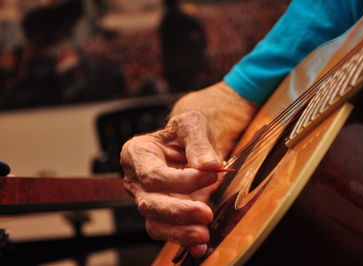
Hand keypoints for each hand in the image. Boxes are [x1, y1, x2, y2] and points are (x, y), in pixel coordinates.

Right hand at [121, 110, 222, 256]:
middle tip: (205, 213)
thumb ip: (198, 142)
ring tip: (204, 234)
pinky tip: (199, 246)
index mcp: (138, 153)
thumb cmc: (185, 132)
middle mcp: (137, 179)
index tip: (210, 176)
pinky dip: (183, 241)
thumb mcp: (192, 124)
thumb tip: (209, 165)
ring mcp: (147, 198)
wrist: (188, 144)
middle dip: (178, 211)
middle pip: (149, 203)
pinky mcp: (161, 213)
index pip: (153, 174)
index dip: (182, 180)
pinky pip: (166, 231)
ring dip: (180, 232)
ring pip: (154, 223)